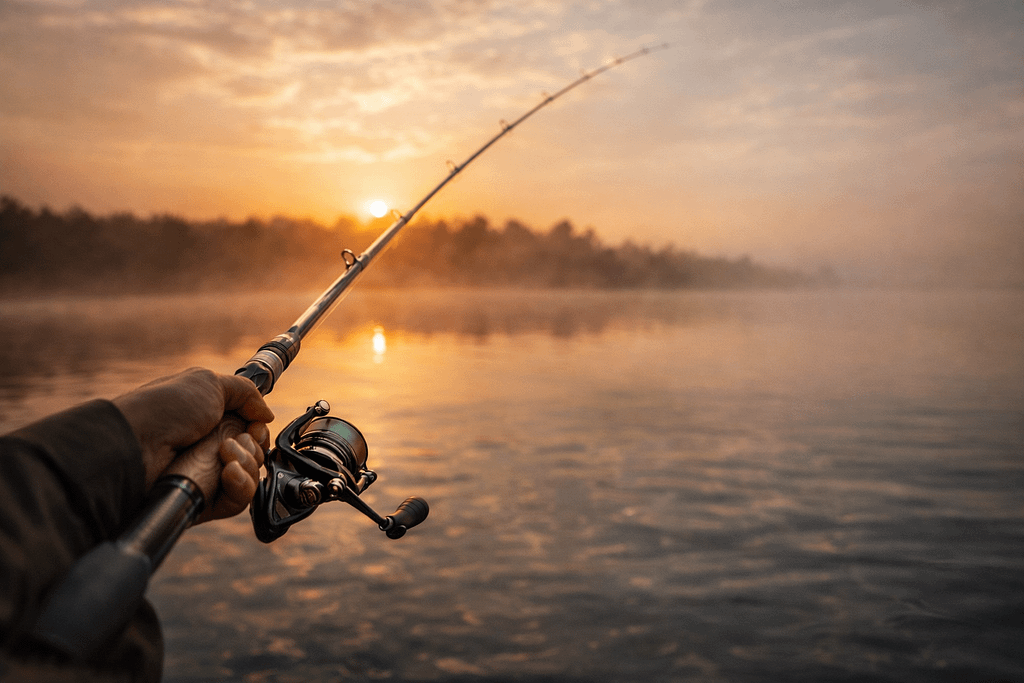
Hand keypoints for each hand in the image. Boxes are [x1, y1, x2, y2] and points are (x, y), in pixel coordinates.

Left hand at [112, 367, 274, 520]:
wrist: (135, 445)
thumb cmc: (163, 410)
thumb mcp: (208, 383)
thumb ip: (246, 393)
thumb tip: (267, 414)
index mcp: (211, 420)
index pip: (251, 431)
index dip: (258, 430)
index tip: (255, 426)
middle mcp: (211, 448)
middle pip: (255, 453)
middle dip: (253, 446)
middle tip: (234, 440)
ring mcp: (208, 475)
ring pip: (251, 477)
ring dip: (247, 463)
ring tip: (224, 454)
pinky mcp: (206, 501)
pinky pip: (239, 500)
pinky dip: (241, 485)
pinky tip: (228, 472)